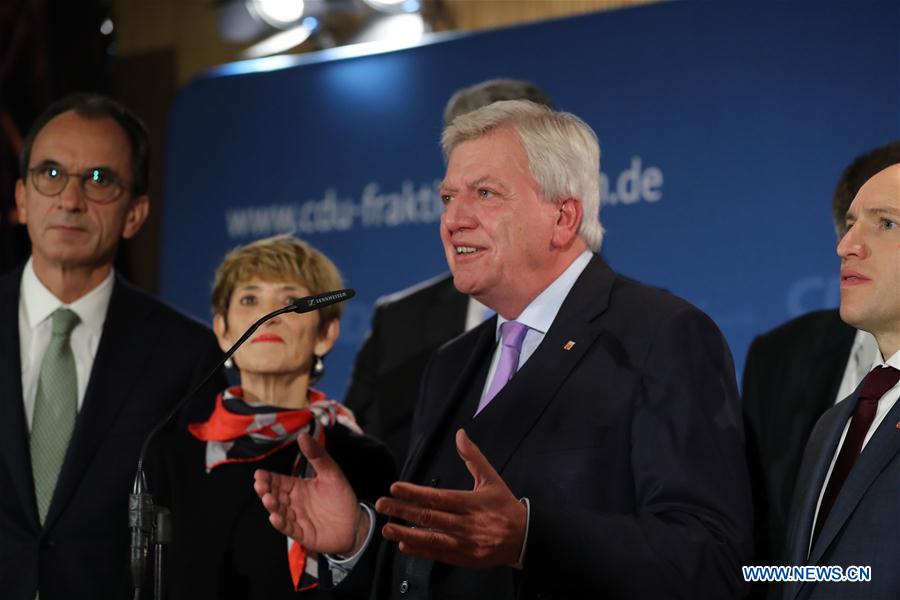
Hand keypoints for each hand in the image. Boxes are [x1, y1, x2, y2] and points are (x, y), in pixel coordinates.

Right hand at [254, 431, 370, 555]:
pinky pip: (289, 528)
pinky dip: (280, 524)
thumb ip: (317, 455)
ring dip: (272, 506)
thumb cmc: (341, 496)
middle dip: (265, 490)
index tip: (259, 474)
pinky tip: (275, 518)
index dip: (268, 478)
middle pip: (275, 495)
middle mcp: (294, 502)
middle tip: (260, 485)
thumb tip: (303, 435)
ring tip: (268, 499)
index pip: (278, 481)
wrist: (356, 523)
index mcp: (297, 487)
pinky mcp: (302, 533)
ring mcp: (296, 518)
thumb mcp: (331, 472)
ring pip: (279, 511)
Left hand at [375, 429, 526, 567]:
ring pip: (431, 538)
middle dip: (403, 510)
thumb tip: (460, 434)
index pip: (438, 497)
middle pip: (430, 517)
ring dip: (407, 533)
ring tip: (387, 528)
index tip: (396, 488)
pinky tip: (405, 544)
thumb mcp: (492, 479)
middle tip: (382, 505)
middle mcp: (467, 524)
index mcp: (472, 503)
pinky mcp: (465, 558)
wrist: (524, 538)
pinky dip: (421, 550)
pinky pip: (439, 554)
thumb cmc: (505, 507)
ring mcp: (465, 543)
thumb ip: (473, 457)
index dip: (415, 493)